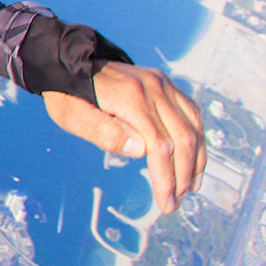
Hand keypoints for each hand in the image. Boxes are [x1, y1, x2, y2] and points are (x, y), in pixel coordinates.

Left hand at [43, 61, 204, 213]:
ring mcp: (162, 84)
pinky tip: (193, 160)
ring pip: (193, 127)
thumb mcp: (73, 117)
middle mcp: (153, 87)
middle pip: (182, 138)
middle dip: (183, 174)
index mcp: (129, 97)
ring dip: (196, 160)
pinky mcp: (165, 84)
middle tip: (175, 201)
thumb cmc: (68, 95)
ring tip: (189, 186)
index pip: (159, 144)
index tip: (166, 202)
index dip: (166, 177)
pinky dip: (196, 139)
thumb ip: (104, 133)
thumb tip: (141, 151)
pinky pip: (191, 114)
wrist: (69, 64)